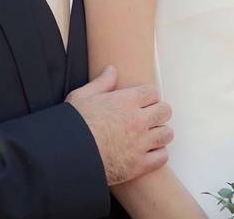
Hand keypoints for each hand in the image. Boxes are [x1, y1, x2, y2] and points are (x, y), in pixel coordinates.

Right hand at [66, 65, 172, 185]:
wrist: (66, 155)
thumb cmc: (72, 125)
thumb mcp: (82, 97)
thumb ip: (101, 83)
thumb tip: (111, 70)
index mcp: (125, 101)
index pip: (153, 92)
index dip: (149, 96)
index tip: (143, 102)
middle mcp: (137, 120)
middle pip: (165, 111)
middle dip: (158, 112)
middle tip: (149, 117)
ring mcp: (140, 143)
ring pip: (166, 134)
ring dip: (160, 133)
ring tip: (150, 135)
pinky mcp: (138, 165)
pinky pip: (162, 157)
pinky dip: (158, 154)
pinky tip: (148, 152)